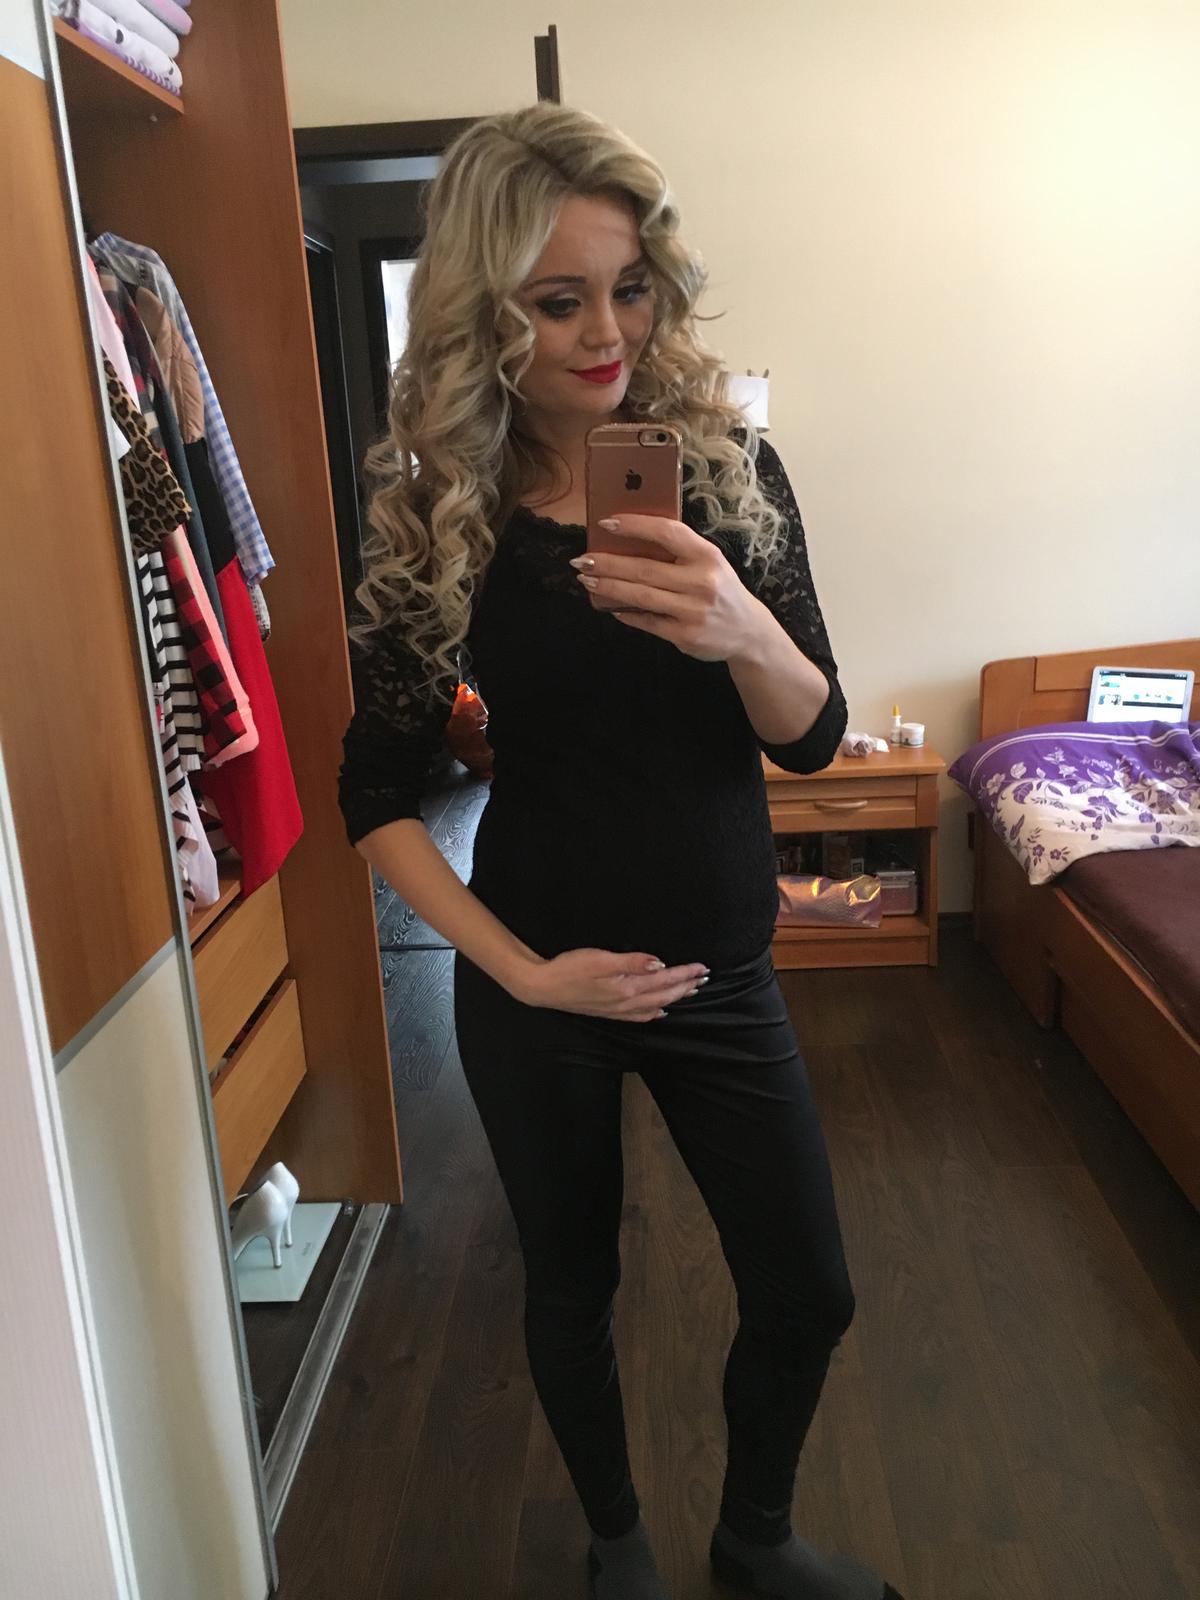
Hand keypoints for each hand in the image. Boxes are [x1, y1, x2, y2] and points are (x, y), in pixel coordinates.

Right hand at [512, 947, 709, 1021]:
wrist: (543, 988)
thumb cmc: (569, 968)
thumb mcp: (600, 960)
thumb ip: (631, 962)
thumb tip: (660, 964)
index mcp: (627, 987)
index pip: (664, 979)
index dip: (685, 973)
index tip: (702, 967)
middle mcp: (626, 1002)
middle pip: (664, 994)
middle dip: (686, 986)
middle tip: (705, 977)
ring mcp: (618, 1010)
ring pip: (655, 1005)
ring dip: (675, 998)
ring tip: (691, 991)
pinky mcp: (609, 1011)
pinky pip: (640, 1016)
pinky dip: (655, 1012)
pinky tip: (660, 1011)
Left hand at [571, 515, 768, 662]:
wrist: (748, 631)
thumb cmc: (721, 590)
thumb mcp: (709, 563)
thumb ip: (679, 552)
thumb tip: (628, 542)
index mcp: (707, 555)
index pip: (667, 532)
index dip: (634, 526)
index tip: (605, 523)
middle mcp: (702, 582)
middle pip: (644, 568)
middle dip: (607, 563)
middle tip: (582, 559)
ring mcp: (693, 611)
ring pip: (640, 595)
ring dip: (609, 587)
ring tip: (587, 579)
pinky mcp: (685, 635)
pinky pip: (647, 621)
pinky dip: (626, 613)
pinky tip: (610, 606)